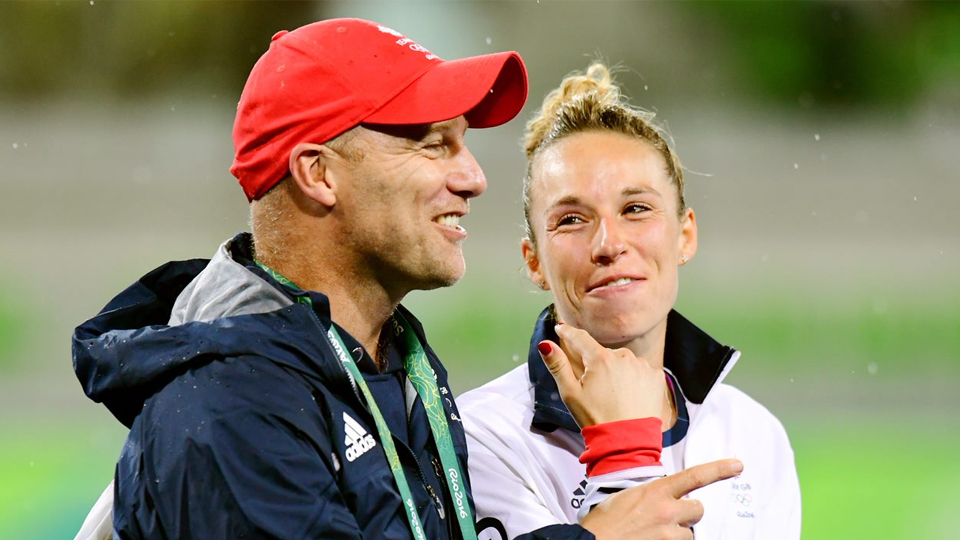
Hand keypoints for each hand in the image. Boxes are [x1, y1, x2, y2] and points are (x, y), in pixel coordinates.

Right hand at [538, 324, 665, 427]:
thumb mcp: (570, 393)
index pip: (580, 338)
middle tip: (594, 388)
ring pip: (623, 362)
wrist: (627, 443)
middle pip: (603, 354)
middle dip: (596, 365)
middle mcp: (624, 357)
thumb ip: (557, 365)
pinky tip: (629, 396)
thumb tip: (545, 344)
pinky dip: (634, 379)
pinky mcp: (656, 377)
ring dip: (616, 372)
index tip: (562, 328)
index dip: (569, 333)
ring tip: (613, 396)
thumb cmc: (596, 419)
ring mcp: (642, 366)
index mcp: (600, 359)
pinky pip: (641, 371)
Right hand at [581, 459, 743, 539]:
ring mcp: (670, 534)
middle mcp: (667, 510)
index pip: (694, 475)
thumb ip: (650, 494)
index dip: (719, 469)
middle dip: (688, 514)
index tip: (737, 465)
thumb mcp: (625, 497)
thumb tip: (664, 497)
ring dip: (677, 535)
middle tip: (668, 520)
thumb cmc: (603, 523)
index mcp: (655, 491)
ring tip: (653, 535)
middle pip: (698, 509)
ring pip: (690, 533)